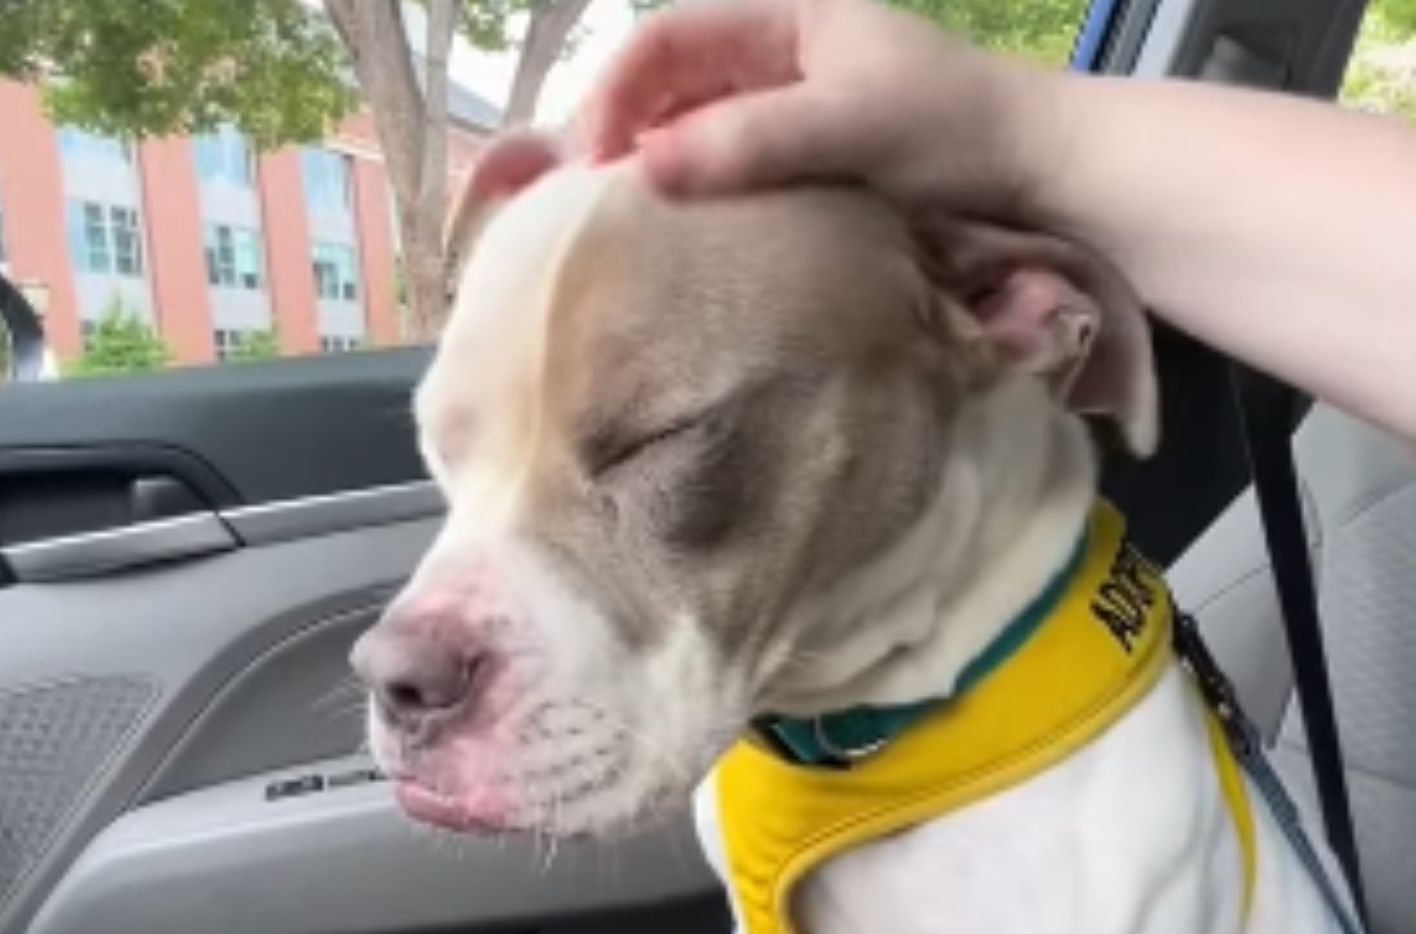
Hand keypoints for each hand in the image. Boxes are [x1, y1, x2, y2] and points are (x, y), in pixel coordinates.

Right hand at [583, 0, 1062, 219]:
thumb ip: (749, 140)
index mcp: (778, 16)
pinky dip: (683, 204)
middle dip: (607, 138)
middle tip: (569, 209)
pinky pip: (719, 175)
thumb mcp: (848, 124)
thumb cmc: (952, 129)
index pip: (661, 42)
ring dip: (639, 177)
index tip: (591, 172)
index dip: (613, 100)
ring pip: (681, 133)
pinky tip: (664, 241)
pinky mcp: (795, 165)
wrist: (1034, 170)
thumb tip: (644, 169)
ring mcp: (782, 112)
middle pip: (659, 87)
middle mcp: (770, 55)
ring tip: (599, 230)